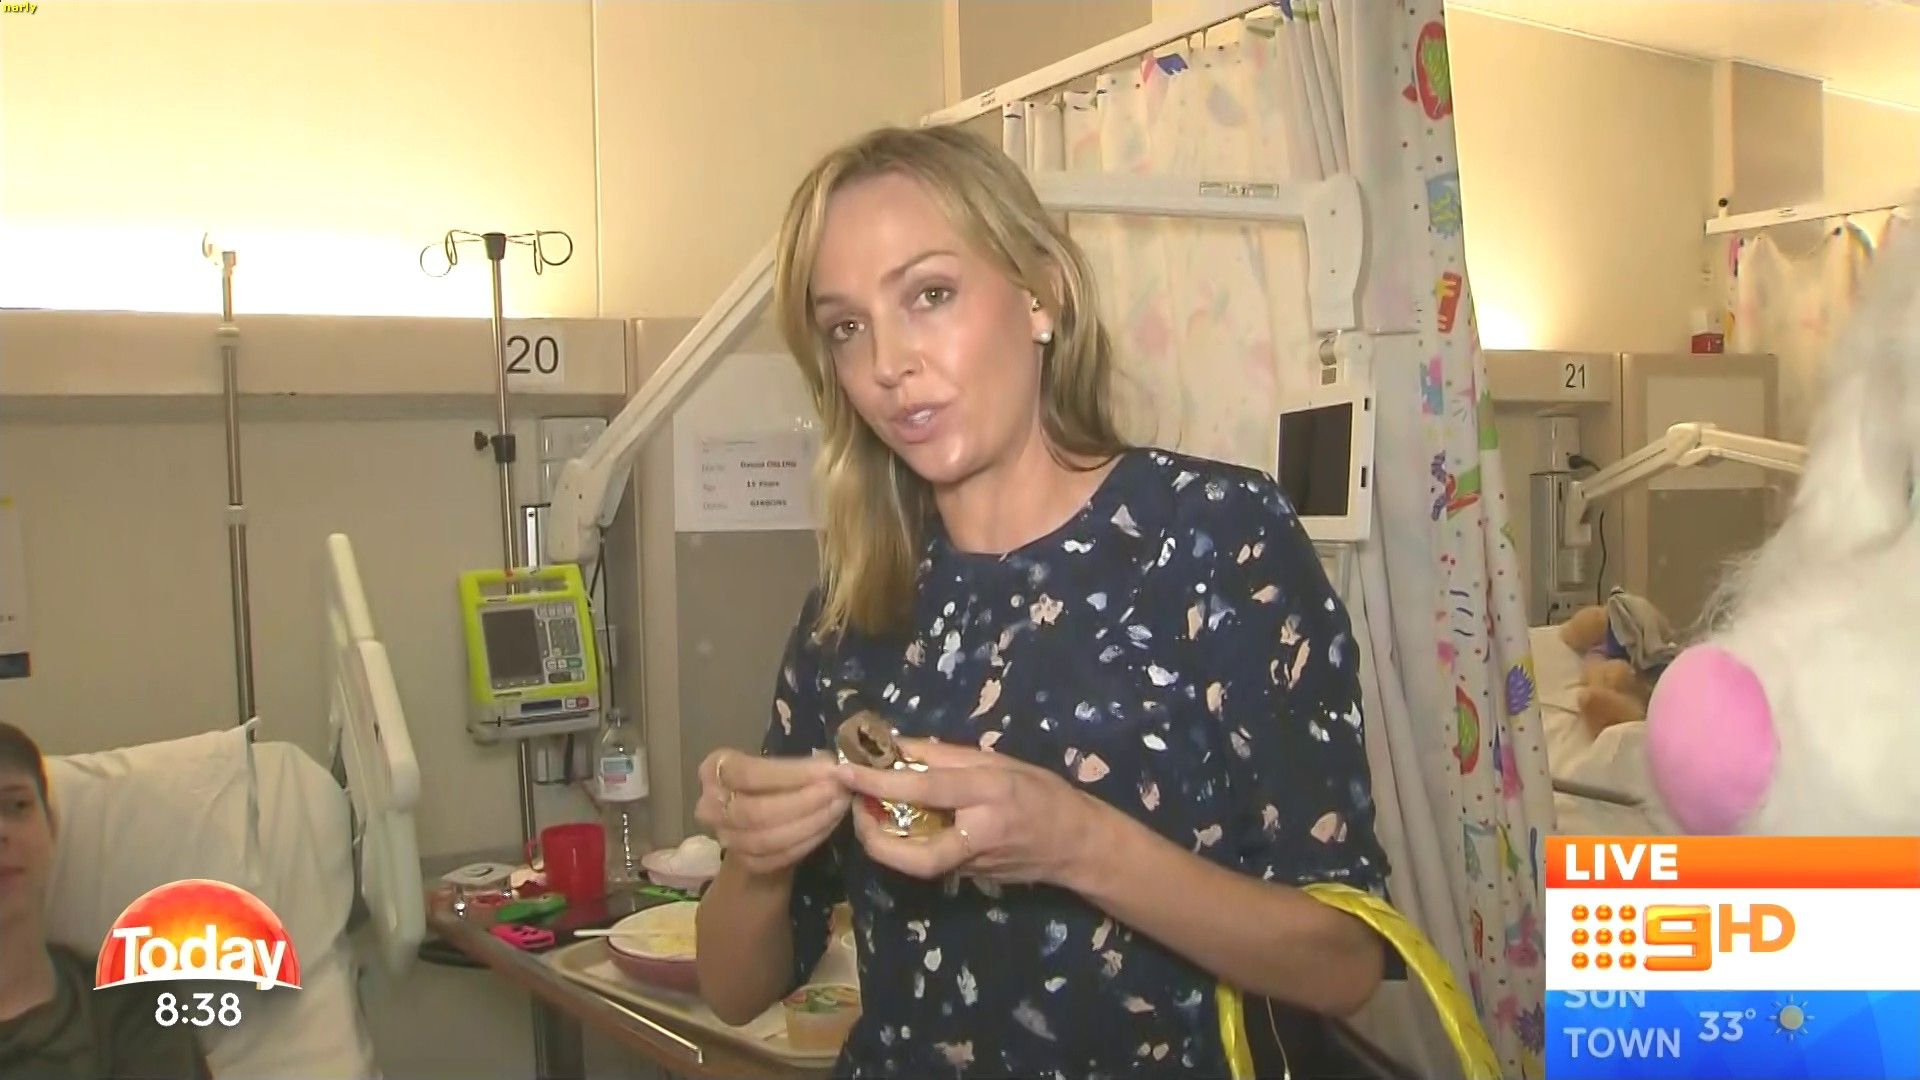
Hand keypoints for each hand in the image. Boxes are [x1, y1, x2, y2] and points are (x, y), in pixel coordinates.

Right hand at [695, 748, 850, 876]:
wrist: (761, 820)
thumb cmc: (774, 781)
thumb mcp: (778, 765)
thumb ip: (799, 767)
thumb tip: (834, 767)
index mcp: (715, 770)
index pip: (750, 774)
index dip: (792, 774)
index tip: (829, 770)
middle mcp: (710, 805)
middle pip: (756, 811)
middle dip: (804, 802)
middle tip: (838, 792)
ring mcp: (724, 836)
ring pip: (766, 839)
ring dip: (810, 824)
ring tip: (838, 807)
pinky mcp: (743, 861)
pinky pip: (776, 858)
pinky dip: (806, 843)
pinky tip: (827, 826)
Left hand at [835, 738, 1107, 886]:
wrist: (1076, 845)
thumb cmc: (1041, 792)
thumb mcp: (999, 761)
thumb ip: (946, 756)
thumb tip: (897, 746)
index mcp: (988, 795)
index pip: (926, 789)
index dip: (881, 781)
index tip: (845, 770)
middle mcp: (978, 835)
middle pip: (914, 853)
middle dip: (874, 837)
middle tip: (855, 807)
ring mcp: (973, 865)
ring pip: (916, 862)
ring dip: (883, 842)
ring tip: (867, 812)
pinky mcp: (969, 879)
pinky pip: (928, 862)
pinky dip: (903, 846)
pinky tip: (894, 825)